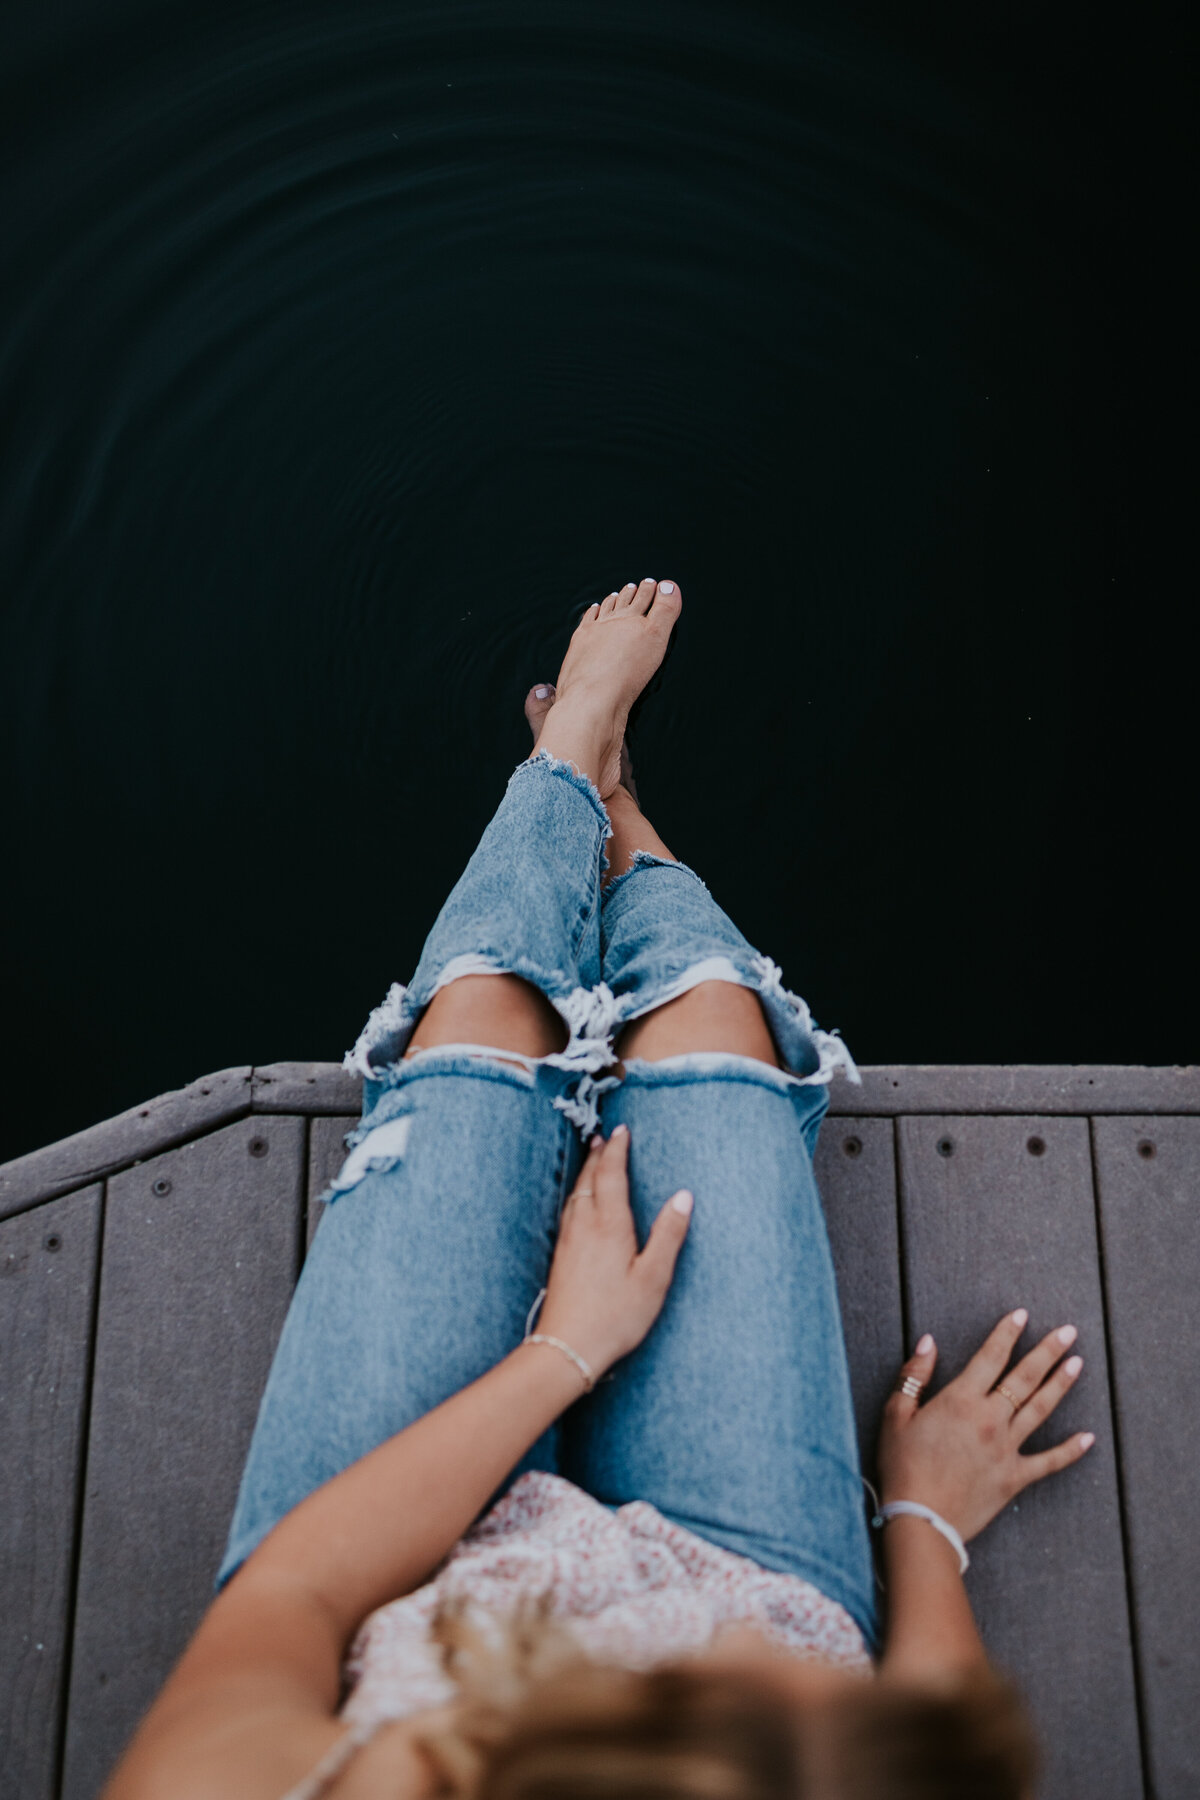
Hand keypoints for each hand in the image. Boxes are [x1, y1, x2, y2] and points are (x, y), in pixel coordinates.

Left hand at [536, 1126, 692, 1378]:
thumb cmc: (616, 1316)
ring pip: (576, 1193)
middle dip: (599, 1155)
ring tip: (594, 1160)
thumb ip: (668, 1235)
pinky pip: (569, 1210)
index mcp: (609, 1225)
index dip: (617, 1149)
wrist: (567, 1346)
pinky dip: (578, 1193)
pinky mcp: (561, 1256)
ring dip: (586, 1172)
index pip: (612, 1174)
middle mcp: (585, 1226)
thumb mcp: (654, 1278)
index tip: (622, 1131)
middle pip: (590, 1178)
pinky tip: (580, 1203)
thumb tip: (683, 1197)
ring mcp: (569, 1240)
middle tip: (606, 1137)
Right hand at [877, 1309, 1095, 1541]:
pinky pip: (1049, 1462)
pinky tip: (1089, 1437)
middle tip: (1068, 1331)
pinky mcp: (1015, 1478)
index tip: (1022, 1315)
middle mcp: (989, 1419)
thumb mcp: (895, 1415)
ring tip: (1078, 1364)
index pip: (990, 1357)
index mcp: (960, 1401)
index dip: (1007, 1334)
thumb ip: (914, 1376)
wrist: (920, 1520)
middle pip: (1024, 1378)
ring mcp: (1006, 1449)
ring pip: (1040, 1410)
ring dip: (1060, 1385)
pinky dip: (1070, 1450)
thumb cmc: (902, 1467)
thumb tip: (928, 1342)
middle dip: (1048, 1351)